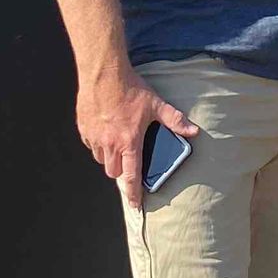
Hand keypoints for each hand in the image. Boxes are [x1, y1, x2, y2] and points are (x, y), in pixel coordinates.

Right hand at [76, 70, 199, 203]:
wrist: (104, 73)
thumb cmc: (130, 88)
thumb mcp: (156, 104)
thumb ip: (174, 120)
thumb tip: (193, 131)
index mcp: (128, 142)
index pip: (131, 176)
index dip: (133, 193)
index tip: (135, 204)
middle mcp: (110, 144)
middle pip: (113, 172)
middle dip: (121, 172)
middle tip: (129, 162)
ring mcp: (95, 137)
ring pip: (101, 159)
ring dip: (109, 158)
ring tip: (118, 145)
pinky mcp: (84, 129)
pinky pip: (91, 145)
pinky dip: (98, 144)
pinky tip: (106, 132)